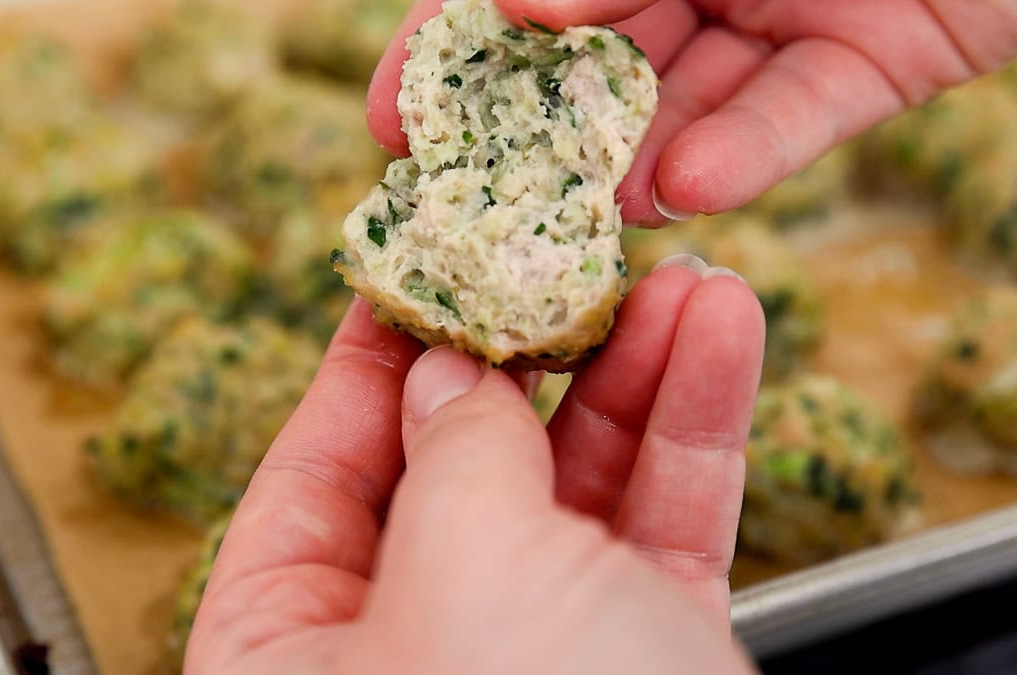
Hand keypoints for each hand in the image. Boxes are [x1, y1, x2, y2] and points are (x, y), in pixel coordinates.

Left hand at [184, 262, 763, 672]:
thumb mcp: (460, 575)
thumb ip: (448, 457)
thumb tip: (441, 372)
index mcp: (298, 644)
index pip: (318, 463)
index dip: (371, 353)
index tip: (415, 260)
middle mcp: (409, 642)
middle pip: (461, 456)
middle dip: (530, 347)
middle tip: (566, 255)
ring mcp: (532, 644)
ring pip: (579, 477)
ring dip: (636, 369)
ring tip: (681, 280)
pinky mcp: (640, 647)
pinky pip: (660, 519)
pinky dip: (693, 429)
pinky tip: (718, 338)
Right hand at [367, 0, 1016, 224]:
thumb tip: (513, 6)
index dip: (455, 54)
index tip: (393, 122)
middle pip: (602, 66)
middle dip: (543, 137)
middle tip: (487, 210)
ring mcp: (784, 18)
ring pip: (692, 107)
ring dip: (640, 163)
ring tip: (592, 218)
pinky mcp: (870, 64)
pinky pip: (798, 116)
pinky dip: (749, 153)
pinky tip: (694, 188)